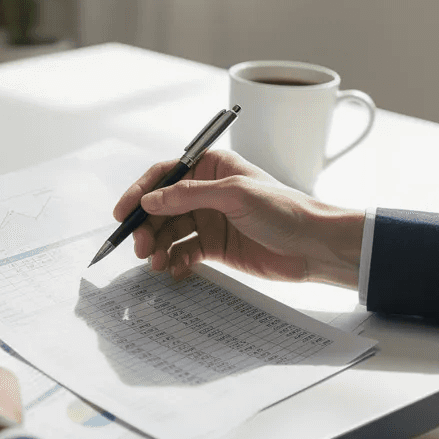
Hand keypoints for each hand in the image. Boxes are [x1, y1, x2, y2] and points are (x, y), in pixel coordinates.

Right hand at [113, 150, 365, 286]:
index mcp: (211, 167)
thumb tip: (150, 201)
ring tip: (156, 264)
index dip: (140, 193)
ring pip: (170, 233)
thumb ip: (188, 196)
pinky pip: (184, 252)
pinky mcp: (216, 247)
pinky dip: (175, 262)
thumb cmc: (284, 210)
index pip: (164, 175)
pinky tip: (174, 271)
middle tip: (140, 248)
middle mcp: (207, 192)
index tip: (123, 214)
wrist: (315, 246)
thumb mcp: (234, 195)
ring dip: (158, 248)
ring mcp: (210, 220)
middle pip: (161, 208)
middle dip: (147, 228)